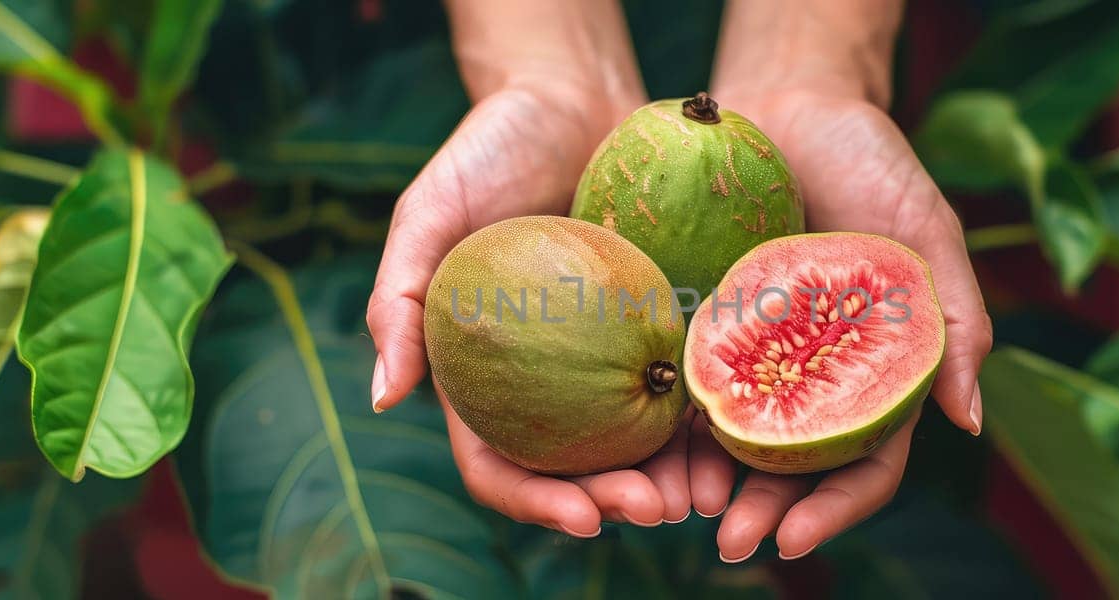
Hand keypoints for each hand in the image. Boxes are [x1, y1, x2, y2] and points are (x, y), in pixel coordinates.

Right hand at [365, 79, 699, 533]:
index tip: (583, 519)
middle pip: (575, 469)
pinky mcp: (662, 325)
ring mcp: (608, 355)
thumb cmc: (491, 149)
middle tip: (660, 512)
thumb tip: (384, 399)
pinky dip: (705, 421)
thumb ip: (398, 298)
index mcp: (483, 373)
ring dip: (671, 481)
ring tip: (707, 497)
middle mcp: (546, 377)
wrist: (574, 98)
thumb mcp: (430, 212)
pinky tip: (735, 437)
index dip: (536, 502)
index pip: (500, 463)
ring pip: (637, 442)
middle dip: (615, 503)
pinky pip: (685, 384)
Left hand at [689, 89, 992, 560]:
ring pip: (726, 441)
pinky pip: (674, 383)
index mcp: (870, 371)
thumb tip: (971, 423)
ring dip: (703, 485)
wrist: (785, 99)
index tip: (794, 541)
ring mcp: (747, 352)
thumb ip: (955, 321)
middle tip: (725, 543)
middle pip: (788, 469)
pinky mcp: (691, 321)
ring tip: (671, 511)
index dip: (834, 509)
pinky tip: (638, 451)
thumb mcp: (926, 233)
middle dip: (761, 514)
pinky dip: (660, 425)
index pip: (863, 462)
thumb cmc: (870, 160)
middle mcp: (808, 374)